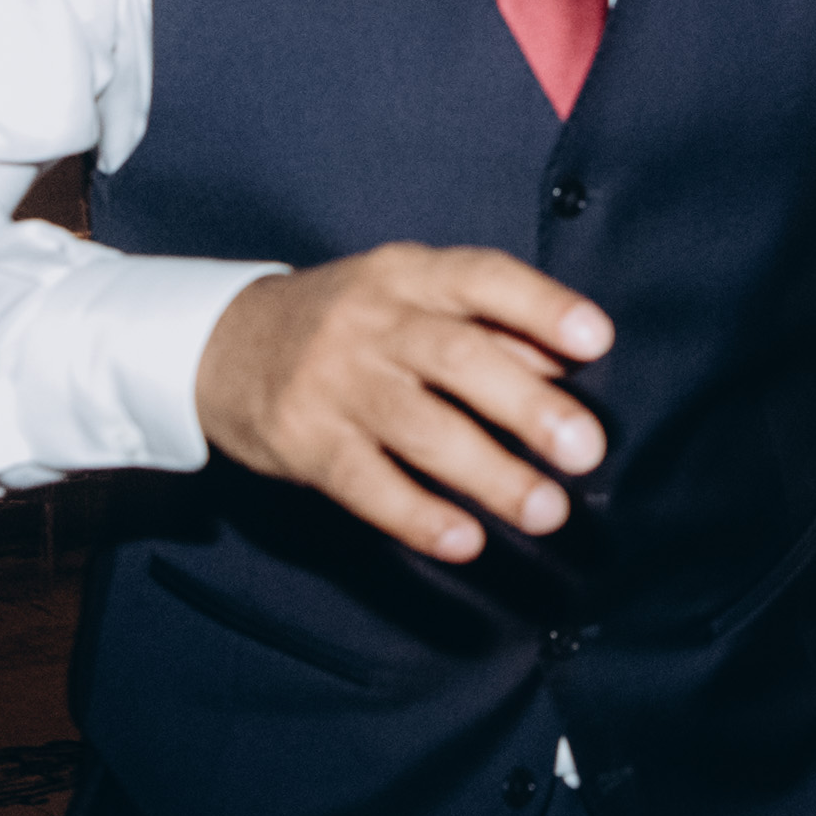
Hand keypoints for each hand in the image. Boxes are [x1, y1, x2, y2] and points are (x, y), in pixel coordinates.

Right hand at [196, 246, 611, 563]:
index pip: (482, 278)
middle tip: (585, 449)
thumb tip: (570, 360)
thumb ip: (487, 324)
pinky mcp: (303, 442)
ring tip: (545, 510)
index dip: (541, 306)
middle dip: (527, 405)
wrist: (218, 344)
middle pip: (456, 358)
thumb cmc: (343, 323)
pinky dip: (416, 515)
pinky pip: (365, 483)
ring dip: (488, 472)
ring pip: (419, 427)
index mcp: (407, 276)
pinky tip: (464, 539)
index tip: (597, 340)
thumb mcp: (406, 297)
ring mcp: (333, 382)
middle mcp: (371, 322)